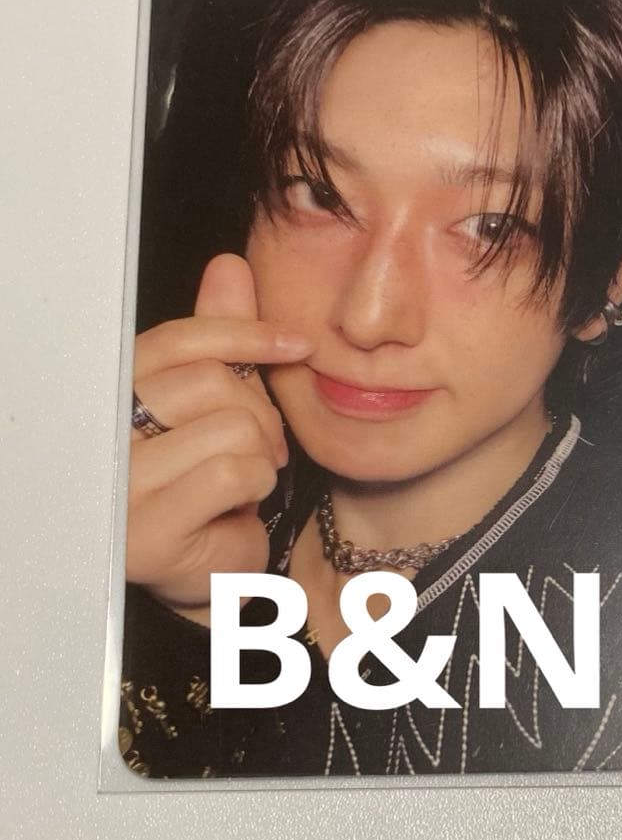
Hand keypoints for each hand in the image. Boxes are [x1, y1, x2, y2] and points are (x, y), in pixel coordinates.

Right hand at [126, 254, 310, 620]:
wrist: (207, 573)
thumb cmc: (210, 482)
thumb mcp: (220, 404)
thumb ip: (223, 341)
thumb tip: (230, 266)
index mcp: (119, 392)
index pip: (179, 340)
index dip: (244, 332)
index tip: (297, 344)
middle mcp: (106, 433)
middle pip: (212, 382)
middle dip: (260, 414)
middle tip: (260, 449)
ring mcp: (119, 483)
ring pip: (231, 426)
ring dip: (261, 458)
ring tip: (243, 483)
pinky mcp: (145, 527)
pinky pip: (233, 473)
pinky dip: (254, 490)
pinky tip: (235, 511)